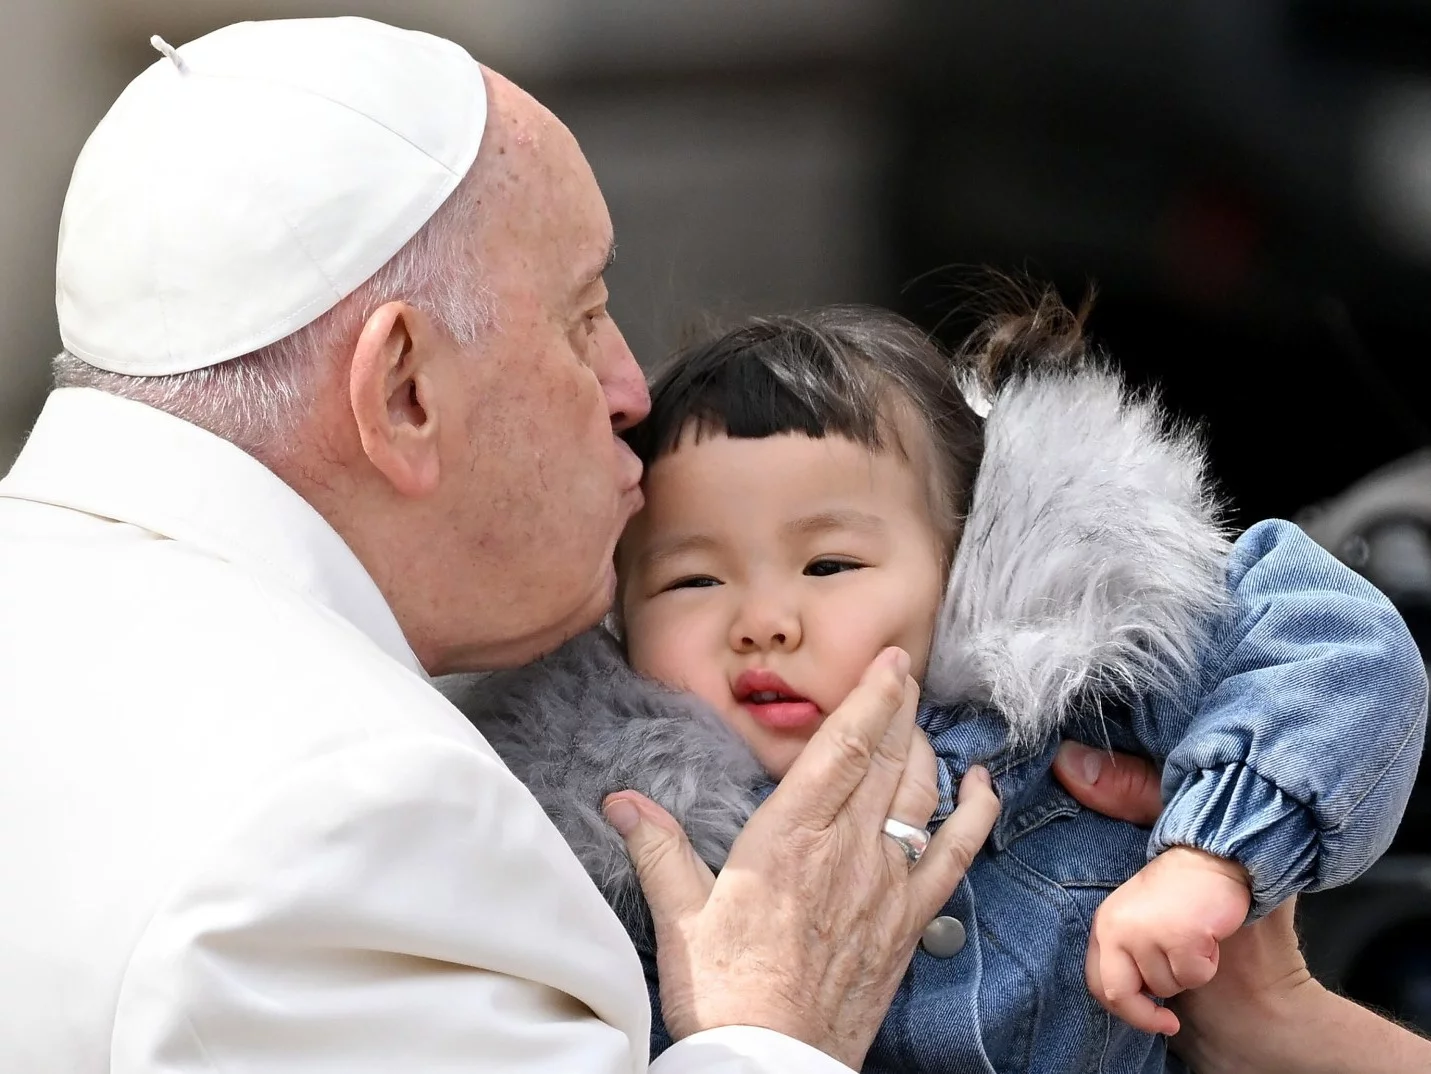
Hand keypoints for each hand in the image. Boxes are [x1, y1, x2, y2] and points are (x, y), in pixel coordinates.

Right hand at [602, 648, 1000, 1068]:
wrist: (771, 1065)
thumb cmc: (723, 992)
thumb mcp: (679, 915)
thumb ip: (658, 849)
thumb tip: (621, 803)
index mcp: (788, 839)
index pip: (841, 749)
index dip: (869, 698)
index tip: (889, 662)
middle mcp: (845, 852)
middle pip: (884, 762)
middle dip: (898, 709)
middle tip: (906, 671)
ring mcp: (884, 886)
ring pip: (918, 798)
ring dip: (924, 752)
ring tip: (920, 721)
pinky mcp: (907, 921)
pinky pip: (953, 856)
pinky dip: (973, 816)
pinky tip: (980, 787)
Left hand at [1086, 846, 1250, 1034]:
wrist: (1206, 859)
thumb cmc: (1174, 895)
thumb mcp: (1136, 921)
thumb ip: (1128, 956)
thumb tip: (1137, 1003)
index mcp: (1104, 925)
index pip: (1096, 983)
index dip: (1121, 1010)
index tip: (1148, 1021)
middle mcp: (1118, 929)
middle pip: (1120, 994)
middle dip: (1146, 1016)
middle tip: (1169, 1022)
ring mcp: (1147, 933)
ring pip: (1168, 987)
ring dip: (1186, 973)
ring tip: (1191, 938)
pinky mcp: (1180, 936)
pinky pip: (1196, 975)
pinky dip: (1207, 964)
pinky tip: (1206, 935)